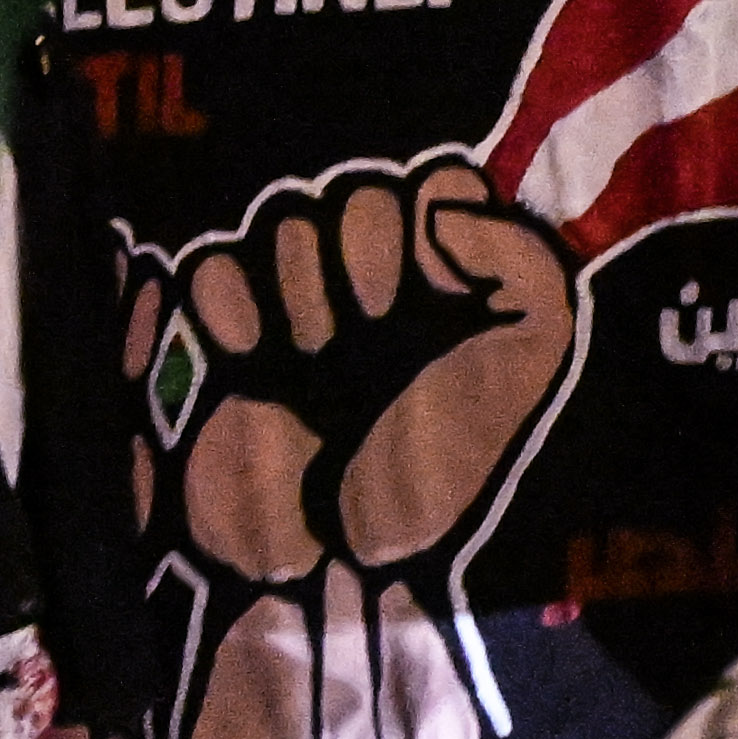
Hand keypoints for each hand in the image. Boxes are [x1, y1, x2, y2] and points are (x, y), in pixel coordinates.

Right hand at [147, 157, 591, 738]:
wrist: (347, 558)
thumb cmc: (446, 463)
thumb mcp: (526, 362)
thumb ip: (520, 261)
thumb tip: (442, 196)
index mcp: (445, 275)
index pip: (432, 180)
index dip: (426, 222)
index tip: (434, 287)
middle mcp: (368, 274)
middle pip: (350, 191)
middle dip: (363, 258)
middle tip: (375, 330)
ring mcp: (291, 299)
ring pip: (282, 221)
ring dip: (303, 288)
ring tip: (318, 359)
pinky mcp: (220, 334)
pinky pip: (211, 268)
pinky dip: (234, 309)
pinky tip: (260, 360)